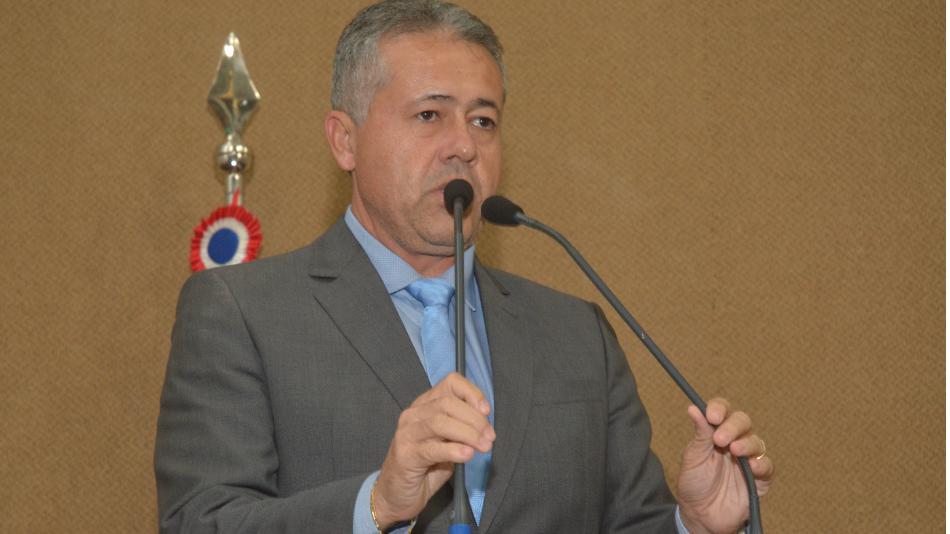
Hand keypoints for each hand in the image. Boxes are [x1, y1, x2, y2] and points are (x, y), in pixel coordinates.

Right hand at [372, 373, 494, 528]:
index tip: (486, 412)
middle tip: (490, 437)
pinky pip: (432, 448)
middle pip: (448, 403)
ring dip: (468, 434)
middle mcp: (414, 414)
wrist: (397, 493)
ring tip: (484, 447)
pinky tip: (467, 455)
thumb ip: (462, 429)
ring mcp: (407, 433)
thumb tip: (485, 426)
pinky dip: (454, 450)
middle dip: (474, 419)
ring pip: (440, 422)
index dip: (472, 393)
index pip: (450, 383)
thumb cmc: (426, 466)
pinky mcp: (405, 455)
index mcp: (425, 405)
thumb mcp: (448, 442)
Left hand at [676, 398, 773, 533]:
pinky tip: (750, 467)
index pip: (723, 412)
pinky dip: (761, 464)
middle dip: (733, 426)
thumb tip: (694, 407)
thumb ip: (699, 434)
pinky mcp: (759, 479)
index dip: (720, 409)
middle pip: (742, 422)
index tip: (712, 415)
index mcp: (715, 433)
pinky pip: (767, 466)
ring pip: (756, 442)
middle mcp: (734, 442)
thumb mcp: (693, 457)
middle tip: (720, 438)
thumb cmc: (695, 484)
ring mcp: (747, 460)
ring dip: (746, 443)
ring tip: (734, 450)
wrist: (701, 515)